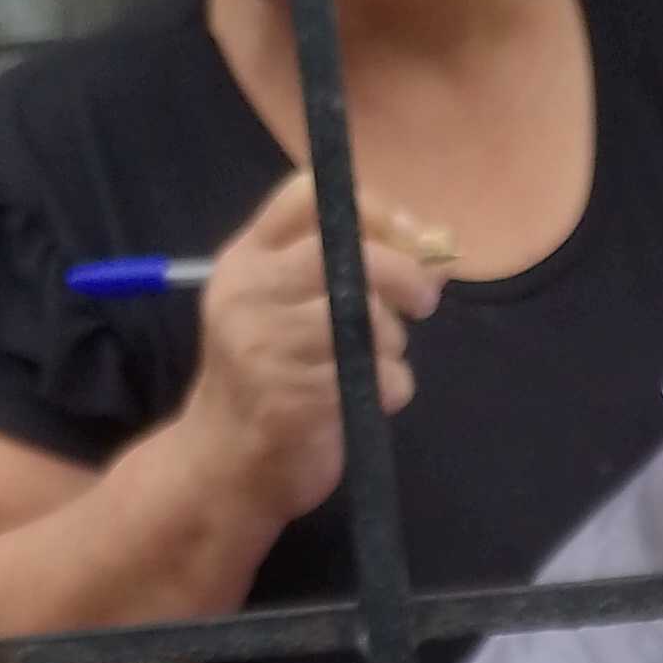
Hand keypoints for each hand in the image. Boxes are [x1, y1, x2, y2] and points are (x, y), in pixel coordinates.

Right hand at [178, 171, 448, 529]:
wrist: (223, 466)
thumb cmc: (269, 380)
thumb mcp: (290, 311)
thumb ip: (351, 272)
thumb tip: (438, 247)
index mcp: (246, 260)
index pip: (307, 195)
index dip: (373, 209)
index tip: (406, 237)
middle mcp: (247, 294)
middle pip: (343, 251)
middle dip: (403, 274)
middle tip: (424, 300)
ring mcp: (264, 348)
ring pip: (367, 319)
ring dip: (394, 343)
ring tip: (377, 363)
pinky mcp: (290, 401)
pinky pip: (377, 378)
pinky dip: (393, 387)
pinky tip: (373, 398)